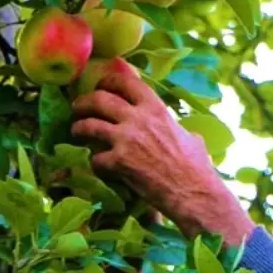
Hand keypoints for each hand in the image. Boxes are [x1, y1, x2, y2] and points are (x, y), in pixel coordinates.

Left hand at [71, 61, 255, 244]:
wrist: (193, 192)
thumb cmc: (197, 167)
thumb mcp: (190, 137)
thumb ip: (176, 129)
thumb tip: (182, 132)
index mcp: (156, 108)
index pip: (126, 82)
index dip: (108, 81)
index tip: (101, 86)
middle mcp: (138, 118)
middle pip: (99, 99)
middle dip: (83, 102)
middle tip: (78, 108)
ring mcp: (126, 139)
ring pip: (89, 125)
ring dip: (78, 128)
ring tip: (76, 132)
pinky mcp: (119, 162)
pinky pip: (95, 158)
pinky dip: (94, 163)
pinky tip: (99, 167)